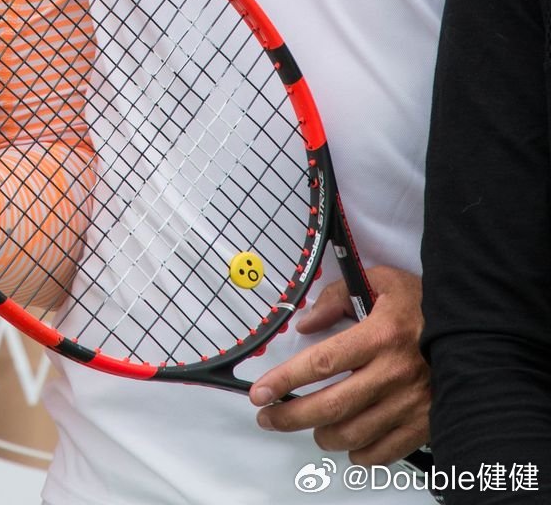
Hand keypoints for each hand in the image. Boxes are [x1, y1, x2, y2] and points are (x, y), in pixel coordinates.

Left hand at [248, 266, 428, 462]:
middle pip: (331, 406)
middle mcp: (392, 373)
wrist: (474, 331)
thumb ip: (337, 297)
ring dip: (322, 436)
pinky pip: (384, 451)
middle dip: (291, 416)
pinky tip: (348, 444)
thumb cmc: (422, 305)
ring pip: (353, 434)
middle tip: (269, 418)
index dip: (286, 379)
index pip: (322, 363)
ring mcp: (409, 403)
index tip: (260, 392)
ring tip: (311, 427)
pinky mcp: (423, 423)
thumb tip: (305, 323)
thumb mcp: (380, 281)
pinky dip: (359, 454)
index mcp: (379, 335)